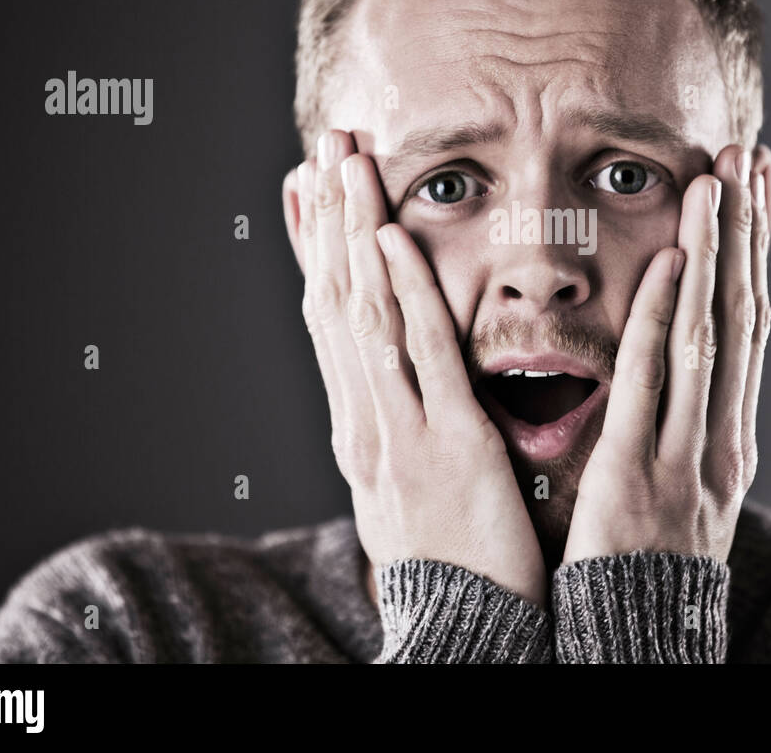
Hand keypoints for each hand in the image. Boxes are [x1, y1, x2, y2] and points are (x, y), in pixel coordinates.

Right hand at [288, 129, 547, 606]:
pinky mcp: (448, 441)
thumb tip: (389, 389)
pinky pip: (423, 354)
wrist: (464, 628)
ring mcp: (400, 427)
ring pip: (368, 311)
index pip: (329, 319)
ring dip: (355, 229)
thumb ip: (401, 427)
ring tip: (346, 159)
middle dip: (329, 218)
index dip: (316, 249)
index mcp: (360, 425)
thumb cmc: (450, 560)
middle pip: (338, 299)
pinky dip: (404, 291)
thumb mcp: (407, 486)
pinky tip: (393, 236)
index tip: (306, 187)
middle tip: (323, 142)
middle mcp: (365, 418)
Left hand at [562, 142, 770, 564]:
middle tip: (749, 156)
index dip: (753, 255)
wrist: (638, 645)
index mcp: (730, 438)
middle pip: (741, 315)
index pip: (747, 327)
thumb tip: (683, 380)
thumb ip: (684, 431)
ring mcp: (688, 453)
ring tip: (717, 178)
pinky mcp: (640, 473)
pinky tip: (674, 261)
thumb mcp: (684, 491)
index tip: (753, 190)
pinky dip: (668, 318)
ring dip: (717, 252)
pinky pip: (657, 383)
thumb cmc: (651, 567)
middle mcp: (723, 436)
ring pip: (709, 334)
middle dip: (747, 233)